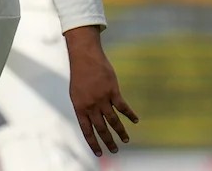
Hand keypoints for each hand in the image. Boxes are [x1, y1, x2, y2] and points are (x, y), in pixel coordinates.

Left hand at [65, 25, 138, 156]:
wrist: (84, 57)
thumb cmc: (79, 74)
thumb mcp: (76, 93)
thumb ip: (83, 107)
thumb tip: (91, 121)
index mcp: (80, 107)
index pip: (87, 130)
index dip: (93, 143)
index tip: (99, 153)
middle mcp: (91, 106)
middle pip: (102, 129)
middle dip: (108, 142)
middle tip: (114, 150)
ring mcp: (102, 99)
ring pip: (113, 121)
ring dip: (120, 132)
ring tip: (125, 140)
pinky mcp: (112, 91)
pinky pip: (123, 107)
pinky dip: (130, 115)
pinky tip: (135, 120)